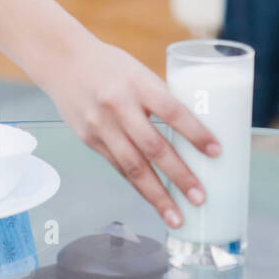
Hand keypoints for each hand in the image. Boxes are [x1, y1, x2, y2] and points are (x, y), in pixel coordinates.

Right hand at [39, 34, 220, 228]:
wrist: (63, 61)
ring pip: (133, 167)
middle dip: (179, 176)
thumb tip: (192, 128)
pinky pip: (118, 167)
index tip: (216, 151)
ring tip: (177, 216)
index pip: (172, 111)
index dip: (195, 133)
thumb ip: (159, 97)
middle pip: (153, 147)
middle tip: (200, 197)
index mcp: (138, 83)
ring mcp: (101, 126)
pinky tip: (153, 200)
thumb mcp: (138, 71)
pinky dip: (138, 185)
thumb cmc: (109, 65)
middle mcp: (119, 106)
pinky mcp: (90, 140)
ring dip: (157, 195)